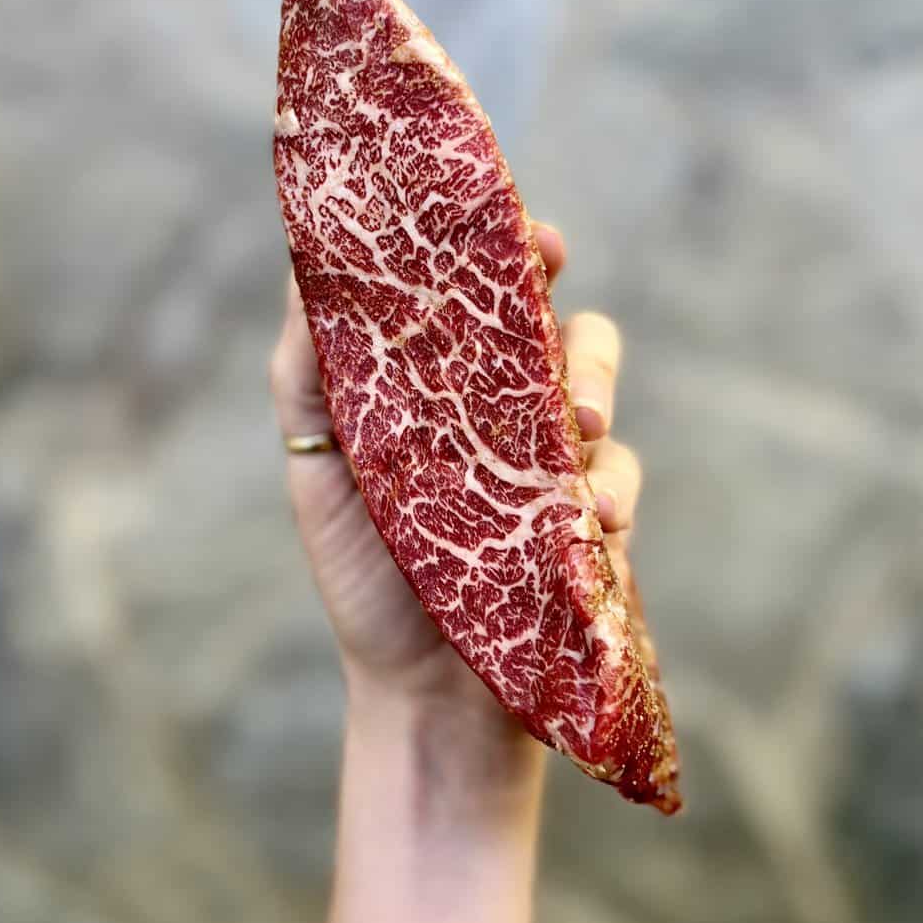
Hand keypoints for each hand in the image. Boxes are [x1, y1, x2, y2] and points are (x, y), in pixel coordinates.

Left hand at [268, 224, 643, 753]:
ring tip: (577, 427)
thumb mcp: (320, 461)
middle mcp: (505, 411)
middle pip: (556, 324)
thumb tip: (302, 260)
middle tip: (553, 300)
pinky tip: (590, 516)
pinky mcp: (592, 520)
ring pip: (597, 388)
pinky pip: (619, 477)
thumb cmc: (365, 568)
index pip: (483, 296)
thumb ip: (310, 368)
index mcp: (444, 384)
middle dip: (561, 303)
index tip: (523, 231)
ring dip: (595, 389)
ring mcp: (554, 464)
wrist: (419, 691)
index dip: (507, 249)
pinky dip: (611, 487)